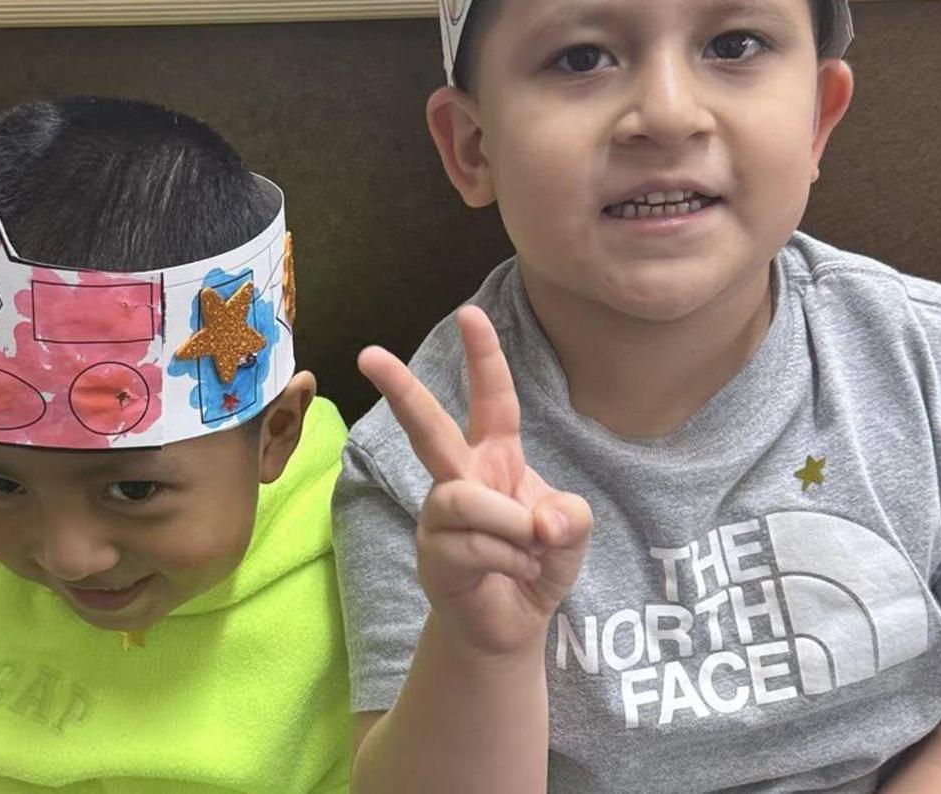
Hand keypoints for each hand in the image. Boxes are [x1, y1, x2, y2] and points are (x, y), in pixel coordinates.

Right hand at [358, 306, 592, 657]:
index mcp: (496, 458)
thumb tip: (543, 519)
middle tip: (368, 355)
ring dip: (511, 527)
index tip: (470, 313)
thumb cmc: (536, 565)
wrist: (511, 626)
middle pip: (428, 427)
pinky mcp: (433, 554)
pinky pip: (475, 545)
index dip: (484, 357)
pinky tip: (516, 575)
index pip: (492, 400)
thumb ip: (572, 518)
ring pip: (465, 498)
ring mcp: (441, 516)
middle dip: (401, 389)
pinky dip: (511, 561)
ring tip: (531, 551)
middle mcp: (461, 478)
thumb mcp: (572, 536)